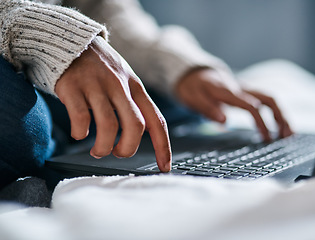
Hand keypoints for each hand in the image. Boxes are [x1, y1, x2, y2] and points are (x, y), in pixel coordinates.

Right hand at [55, 37, 170, 171]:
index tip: (164, 167)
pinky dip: (80, 133)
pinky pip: (80, 117)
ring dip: (103, 147)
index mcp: (136, 87)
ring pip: (108, 126)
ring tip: (98, 150)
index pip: (156, 121)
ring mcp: (97, 86)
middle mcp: (120, 86)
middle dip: (128, 148)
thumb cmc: (102, 69)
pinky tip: (79, 133)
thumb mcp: (125, 81)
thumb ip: (134, 104)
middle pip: (135, 126)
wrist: (73, 42)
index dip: (163, 147)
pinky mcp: (73, 87)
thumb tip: (140, 135)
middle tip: (118, 153)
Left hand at [175, 68, 292, 140]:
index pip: (250, 105)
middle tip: (287, 136)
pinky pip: (264, 100)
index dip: (261, 122)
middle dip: (280, 117)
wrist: (194, 73)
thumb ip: (208, 109)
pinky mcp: (245, 92)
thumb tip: (225, 121)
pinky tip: (279, 126)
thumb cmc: (192, 87)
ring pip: (269, 99)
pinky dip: (275, 112)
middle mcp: (240, 88)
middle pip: (268, 98)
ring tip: (288, 134)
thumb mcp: (193, 98)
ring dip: (281, 115)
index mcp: (228, 92)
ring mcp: (245, 89)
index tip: (266, 138)